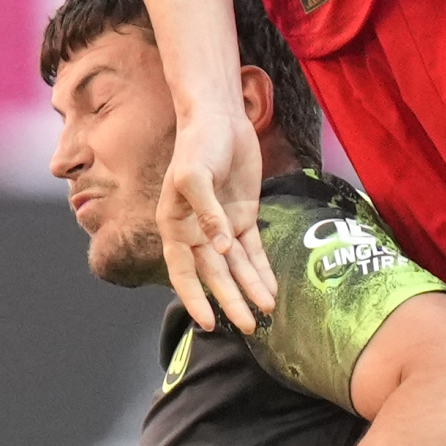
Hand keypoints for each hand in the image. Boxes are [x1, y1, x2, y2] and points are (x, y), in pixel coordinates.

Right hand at [156, 112, 275, 333]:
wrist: (221, 119)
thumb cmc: (198, 145)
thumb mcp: (195, 176)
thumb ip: (207, 214)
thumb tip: (221, 249)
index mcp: (175, 225)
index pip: (183, 270)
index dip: (194, 297)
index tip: (209, 323)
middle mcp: (196, 231)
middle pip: (215, 274)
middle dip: (231, 300)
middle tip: (248, 327)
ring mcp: (222, 225)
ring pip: (237, 267)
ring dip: (250, 289)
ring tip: (266, 312)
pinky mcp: (244, 216)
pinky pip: (253, 250)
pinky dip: (261, 270)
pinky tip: (270, 289)